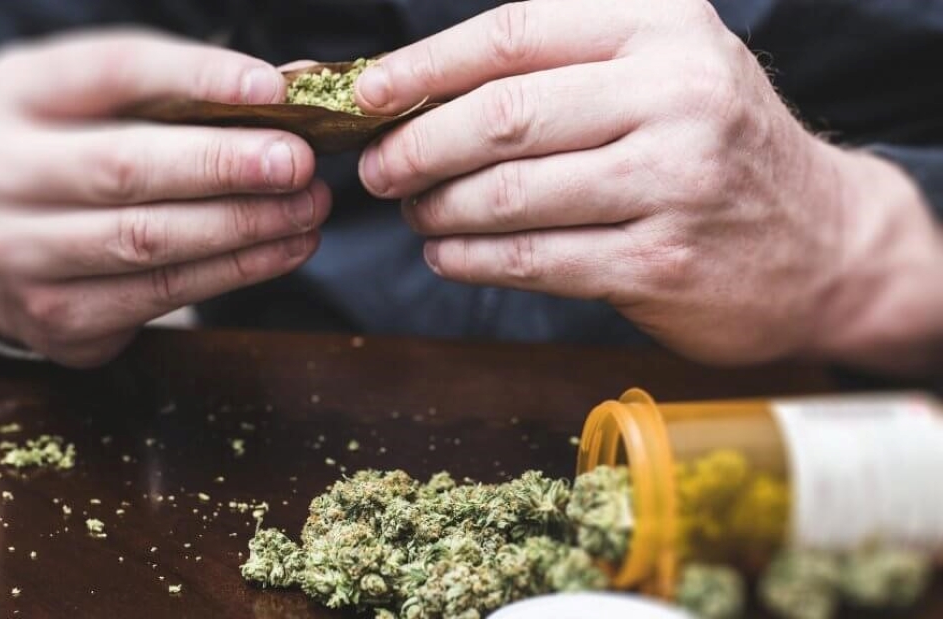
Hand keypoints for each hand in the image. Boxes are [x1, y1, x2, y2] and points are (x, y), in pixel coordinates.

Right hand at [0, 30, 329, 366]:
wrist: (8, 244)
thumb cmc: (79, 153)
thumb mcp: (108, 102)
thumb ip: (186, 90)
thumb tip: (292, 90)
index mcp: (13, 93)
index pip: (114, 71)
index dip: (198, 78)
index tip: (273, 91)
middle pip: (125, 166)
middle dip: (224, 165)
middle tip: (297, 162)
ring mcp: (14, 252)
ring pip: (147, 239)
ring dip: (243, 225)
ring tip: (307, 209)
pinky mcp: (52, 315)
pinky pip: (160, 294)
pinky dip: (234, 271)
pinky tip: (285, 250)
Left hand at [355, 0, 942, 368]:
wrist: (824, 245)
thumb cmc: (718, 151)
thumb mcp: (668, 73)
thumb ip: (566, 69)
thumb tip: (423, 93)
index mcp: (664, 29)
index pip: (517, 32)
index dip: (425, 65)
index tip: (366, 94)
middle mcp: (676, 94)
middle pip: (502, 113)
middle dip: (417, 145)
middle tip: (378, 169)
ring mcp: (673, 181)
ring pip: (510, 191)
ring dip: (439, 208)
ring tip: (416, 213)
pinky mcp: (661, 261)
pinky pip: (534, 258)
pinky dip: (473, 259)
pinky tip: (449, 255)